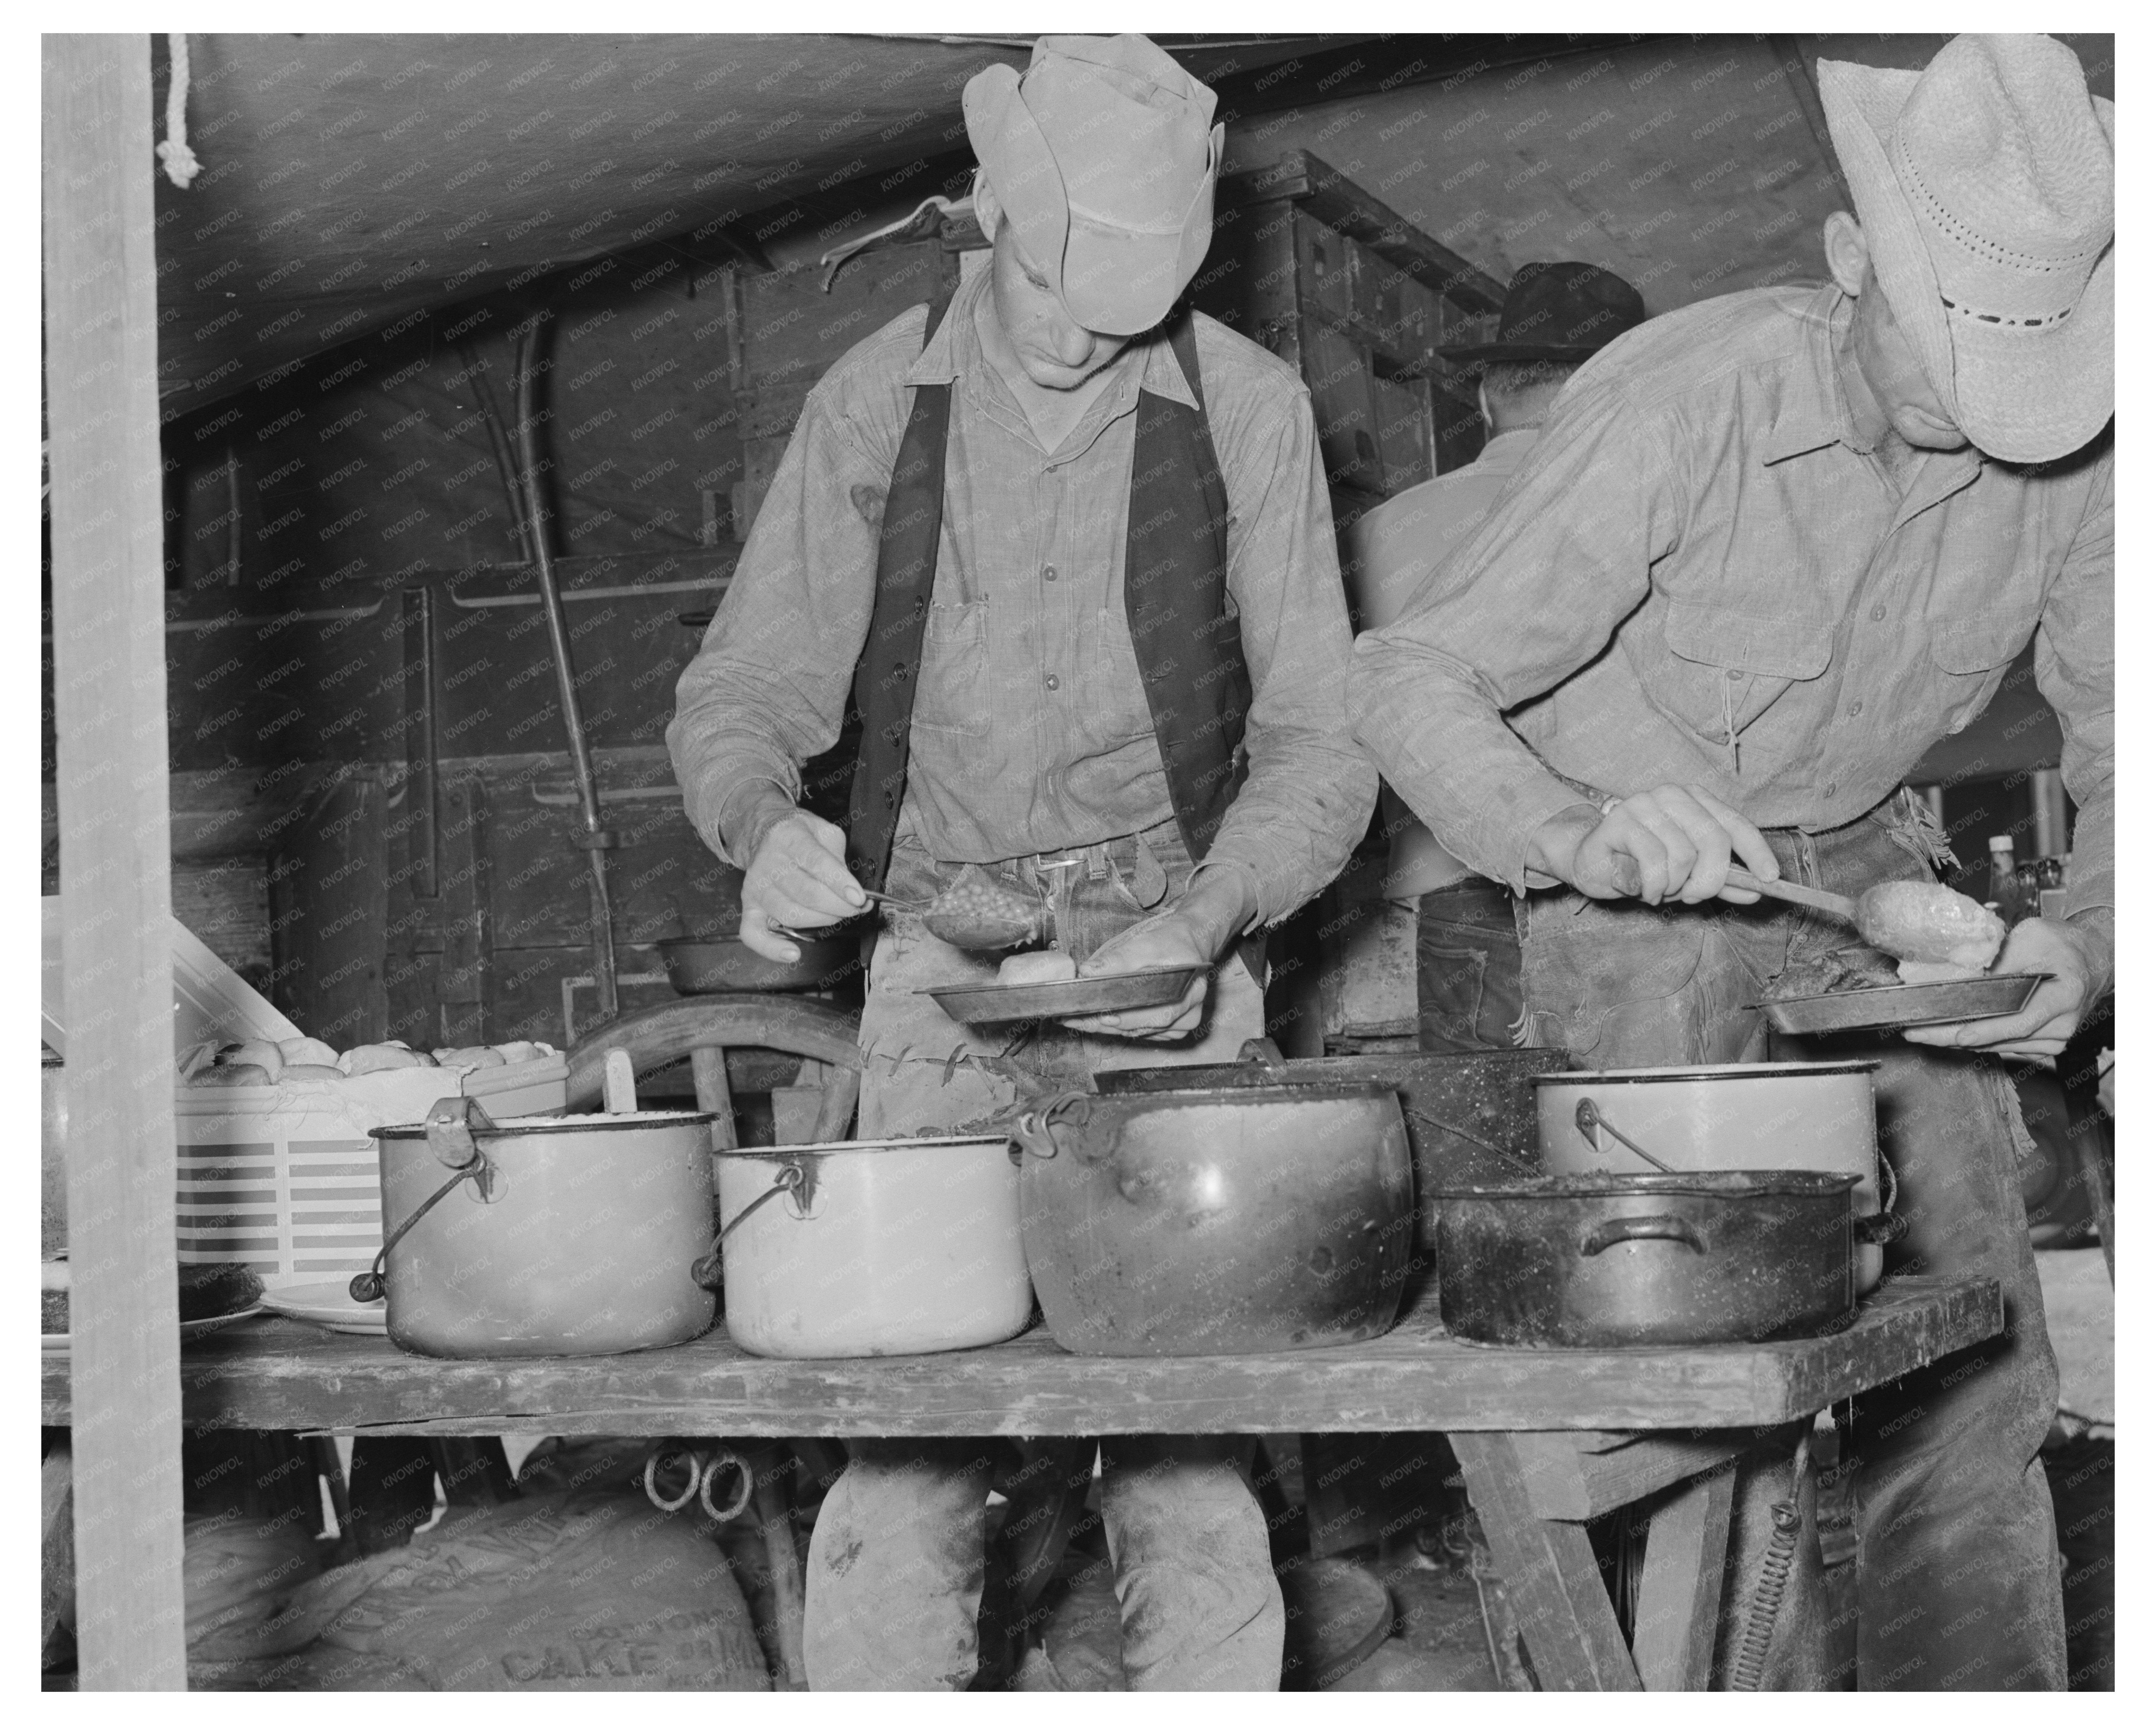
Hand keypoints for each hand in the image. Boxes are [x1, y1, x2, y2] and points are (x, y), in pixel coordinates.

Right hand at [737, 810, 865, 961]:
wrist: (765, 833)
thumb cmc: (801, 836)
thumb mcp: (825, 833)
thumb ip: (840, 859)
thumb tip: (856, 894)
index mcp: (789, 838)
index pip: (816, 863)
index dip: (840, 883)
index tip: (860, 898)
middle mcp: (768, 863)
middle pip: (807, 893)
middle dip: (839, 906)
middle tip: (856, 907)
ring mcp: (756, 887)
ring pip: (790, 915)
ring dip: (821, 921)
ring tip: (838, 915)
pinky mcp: (749, 906)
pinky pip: (753, 934)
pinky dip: (771, 948)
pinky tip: (793, 953)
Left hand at [1063, 913, 1211, 1039]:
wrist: (1189, 941)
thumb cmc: (1171, 940)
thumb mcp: (1145, 943)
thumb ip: (1117, 959)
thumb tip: (1088, 972)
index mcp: (1189, 993)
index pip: (1152, 1014)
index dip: (1120, 1018)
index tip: (1090, 1016)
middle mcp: (1189, 1014)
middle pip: (1141, 1027)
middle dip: (1103, 1024)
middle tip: (1072, 1020)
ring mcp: (1182, 1024)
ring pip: (1138, 1032)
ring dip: (1107, 1027)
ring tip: (1078, 1019)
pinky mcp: (1174, 1028)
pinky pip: (1142, 1032)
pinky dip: (1120, 1026)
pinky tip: (1099, 1020)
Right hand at [1528, 786, 1779, 904]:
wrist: (1586, 860)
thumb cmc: (1638, 865)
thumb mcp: (1686, 875)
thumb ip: (1720, 882)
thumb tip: (1756, 892)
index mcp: (1694, 800)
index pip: (1735, 824)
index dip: (1757, 853)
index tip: (1770, 879)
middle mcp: (1671, 795)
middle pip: (1715, 841)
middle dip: (1709, 880)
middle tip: (1692, 897)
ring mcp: (1643, 804)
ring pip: (1683, 857)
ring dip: (1672, 886)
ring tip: (1657, 888)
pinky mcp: (1619, 822)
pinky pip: (1653, 866)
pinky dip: (1652, 889)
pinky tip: (1641, 890)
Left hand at [1904, 913, 2110, 1058]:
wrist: (2094, 959)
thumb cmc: (2064, 944)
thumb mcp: (2033, 937)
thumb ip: (2002, 958)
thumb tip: (1964, 971)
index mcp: (2063, 995)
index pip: (2019, 1020)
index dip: (1984, 1030)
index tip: (1953, 1033)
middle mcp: (2061, 1024)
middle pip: (2000, 1037)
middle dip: (1952, 1036)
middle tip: (1913, 1033)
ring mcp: (2055, 1039)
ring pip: (1998, 1046)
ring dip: (1958, 1041)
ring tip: (1920, 1033)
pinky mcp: (2044, 1044)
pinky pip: (2004, 1046)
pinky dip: (1976, 1040)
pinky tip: (1946, 1033)